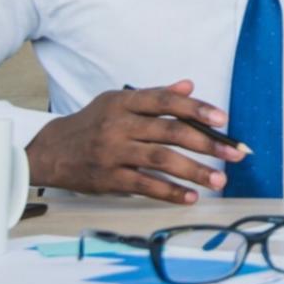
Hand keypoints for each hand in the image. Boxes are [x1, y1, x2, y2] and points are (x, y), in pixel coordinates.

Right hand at [25, 79, 244, 203]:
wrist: (50, 151)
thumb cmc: (93, 123)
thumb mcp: (118, 102)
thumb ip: (155, 96)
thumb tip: (189, 86)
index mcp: (125, 102)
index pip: (166, 101)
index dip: (196, 108)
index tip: (222, 119)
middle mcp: (119, 125)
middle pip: (169, 132)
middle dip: (206, 143)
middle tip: (233, 154)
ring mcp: (113, 152)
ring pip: (161, 160)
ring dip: (194, 171)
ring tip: (220, 180)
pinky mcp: (108, 178)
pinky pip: (145, 186)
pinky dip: (170, 192)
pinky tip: (191, 197)